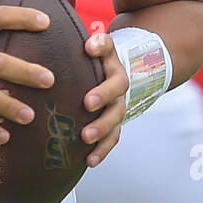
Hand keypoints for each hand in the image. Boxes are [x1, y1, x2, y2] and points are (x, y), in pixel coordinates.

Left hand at [81, 32, 127, 166]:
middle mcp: (117, 81)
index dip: (100, 47)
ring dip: (102, 127)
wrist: (110, 76)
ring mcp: (117, 103)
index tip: (88, 48)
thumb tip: (87, 42)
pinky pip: (112, 138)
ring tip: (85, 137)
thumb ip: (88, 43)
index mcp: (108, 58)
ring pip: (116, 116)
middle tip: (87, 102)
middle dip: (103, 94)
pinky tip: (89, 160)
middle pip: (117, 87)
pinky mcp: (114, 123)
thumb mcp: (87, 47)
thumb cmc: (89, 62)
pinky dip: (102, 150)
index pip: (107, 47)